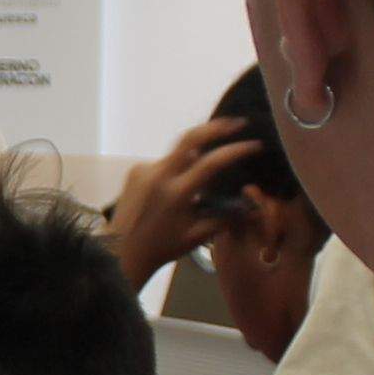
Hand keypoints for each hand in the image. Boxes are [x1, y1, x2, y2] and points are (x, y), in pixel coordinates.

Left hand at [104, 115, 268, 288]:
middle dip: (216, 127)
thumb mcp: (197, 236)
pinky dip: (176, 170)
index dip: (235, 150)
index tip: (254, 145)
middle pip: (190, 138)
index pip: (210, 163)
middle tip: (238, 122)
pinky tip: (174, 190)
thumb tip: (252, 205)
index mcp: (176, 193)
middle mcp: (159, 175)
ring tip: (203, 176)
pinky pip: (164, 164)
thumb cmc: (161, 247)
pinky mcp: (135, 170)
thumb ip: (225, 217)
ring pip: (178, 154)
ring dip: (194, 157)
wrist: (119, 251)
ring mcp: (144, 169)